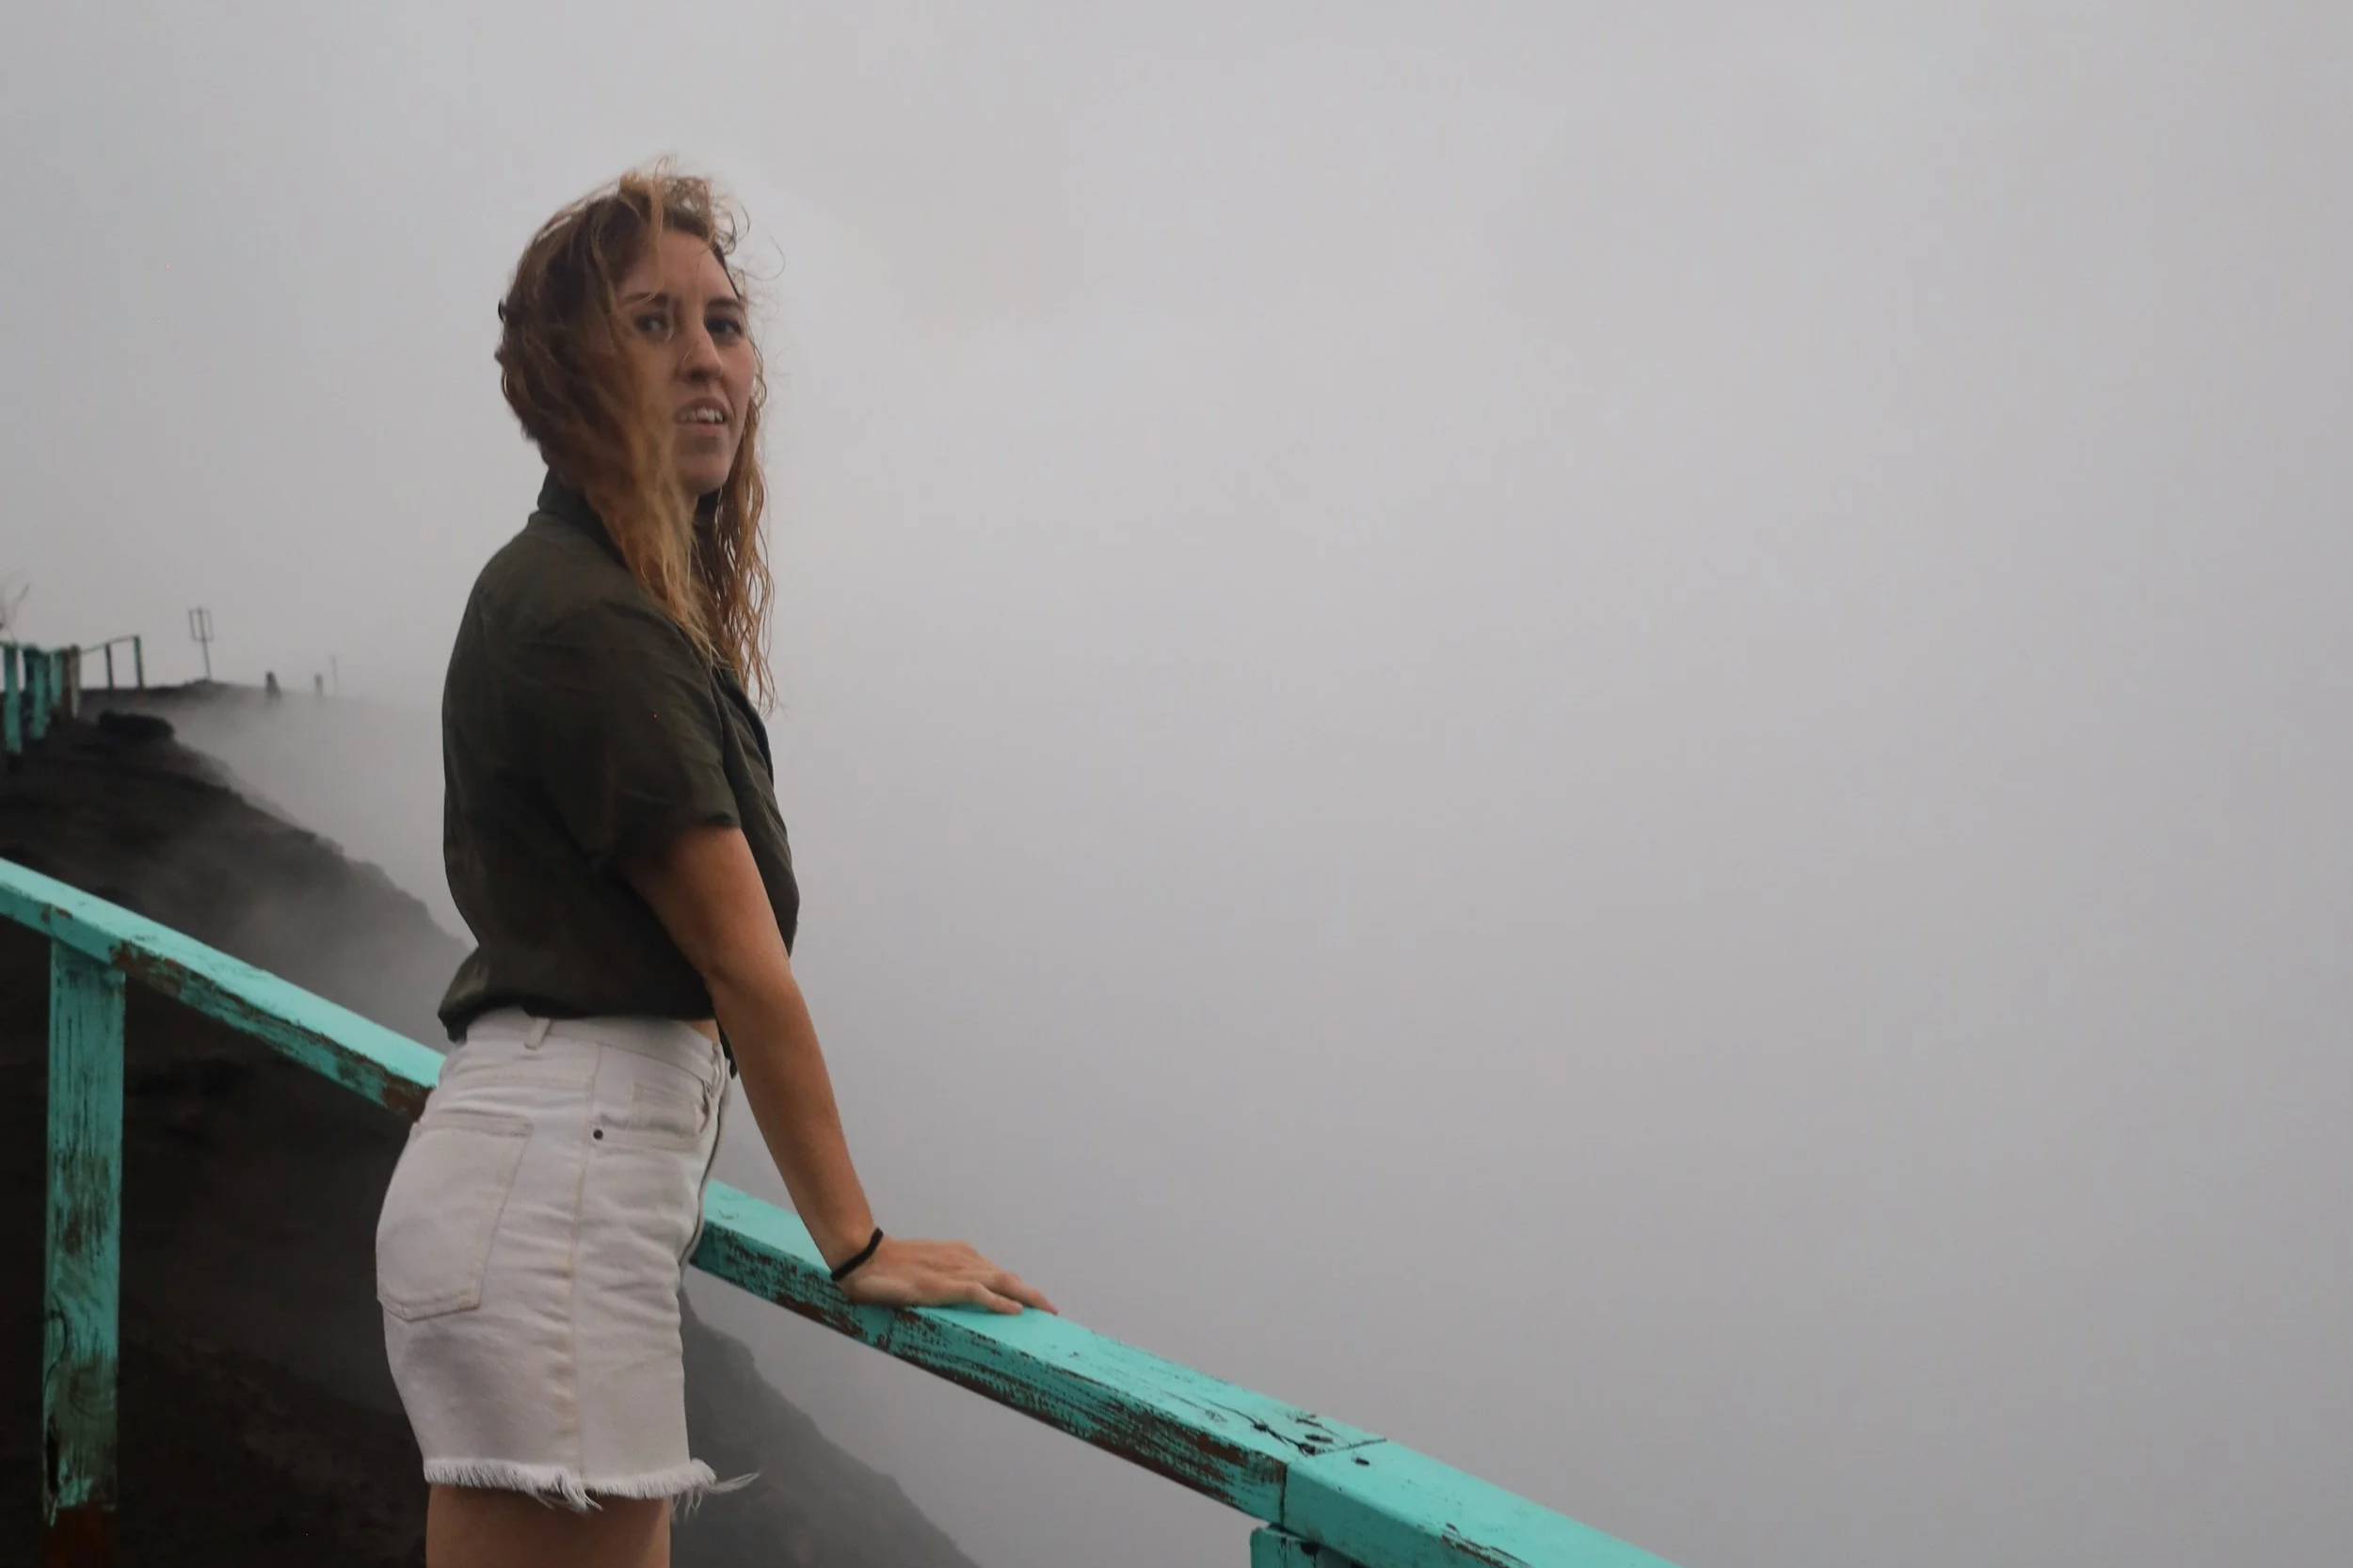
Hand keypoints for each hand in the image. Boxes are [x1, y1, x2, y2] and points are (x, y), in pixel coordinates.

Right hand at [835, 1235, 1057, 1315]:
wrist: (864, 1259)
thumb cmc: (891, 1267)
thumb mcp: (925, 1269)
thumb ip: (944, 1279)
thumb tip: (958, 1296)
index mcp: (959, 1255)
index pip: (997, 1271)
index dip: (1018, 1286)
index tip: (1033, 1299)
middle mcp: (963, 1259)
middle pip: (1007, 1276)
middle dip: (1032, 1293)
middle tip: (1051, 1309)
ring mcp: (954, 1271)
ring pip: (1001, 1281)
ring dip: (1027, 1296)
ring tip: (1045, 1309)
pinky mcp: (942, 1285)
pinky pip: (978, 1293)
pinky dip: (999, 1302)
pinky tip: (1014, 1312)